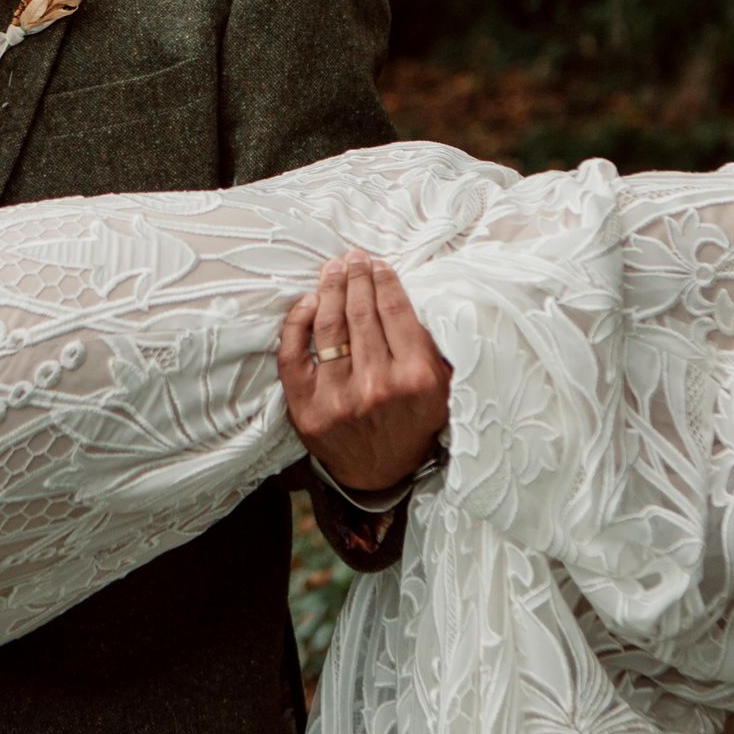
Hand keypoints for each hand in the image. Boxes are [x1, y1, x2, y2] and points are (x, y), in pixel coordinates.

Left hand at [279, 255, 451, 494]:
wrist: (381, 475)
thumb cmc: (412, 423)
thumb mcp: (440, 388)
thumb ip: (429, 345)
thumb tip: (406, 292)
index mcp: (417, 378)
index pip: (395, 311)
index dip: (384, 280)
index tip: (378, 264)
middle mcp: (378, 386)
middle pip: (361, 312)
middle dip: (356, 277)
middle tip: (354, 258)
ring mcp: (339, 398)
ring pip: (329, 327)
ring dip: (329, 290)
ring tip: (332, 270)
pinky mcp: (307, 409)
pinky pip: (294, 355)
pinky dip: (297, 323)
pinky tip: (308, 302)